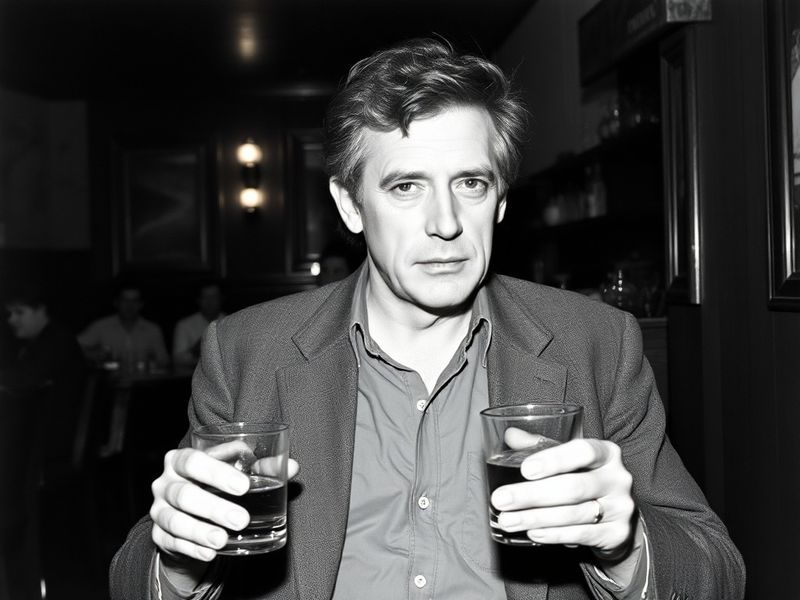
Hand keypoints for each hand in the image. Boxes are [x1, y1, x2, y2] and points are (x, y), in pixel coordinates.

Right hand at [150, 448, 299, 562]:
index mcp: (182, 459)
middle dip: (213, 507)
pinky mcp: (158, 535)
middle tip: (241, 519)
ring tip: (223, 540)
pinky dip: (191, 549)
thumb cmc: (217, 482)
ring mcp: (159, 509)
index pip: (194, 461)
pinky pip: (171, 543)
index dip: (217, 473)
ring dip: (200, 532)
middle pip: (184, 494)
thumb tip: (292, 467)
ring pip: (174, 521)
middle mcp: (165, 482)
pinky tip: (210, 553)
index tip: (244, 486)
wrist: (189, 510)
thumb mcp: (236, 471)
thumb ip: (263, 467)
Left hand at [490, 435, 634, 557]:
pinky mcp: (618, 534)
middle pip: (572, 487)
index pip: (583, 451)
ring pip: (573, 514)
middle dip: (531, 495)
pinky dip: (553, 534)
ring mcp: (621, 508)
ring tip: (507, 519)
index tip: (525, 470)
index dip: (554, 460)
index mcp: (606, 452)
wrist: (619, 518)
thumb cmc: (587, 479)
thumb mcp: (569, 460)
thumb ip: (541, 446)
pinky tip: (533, 532)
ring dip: (535, 518)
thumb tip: (511, 435)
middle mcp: (618, 478)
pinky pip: (581, 535)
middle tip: (500, 499)